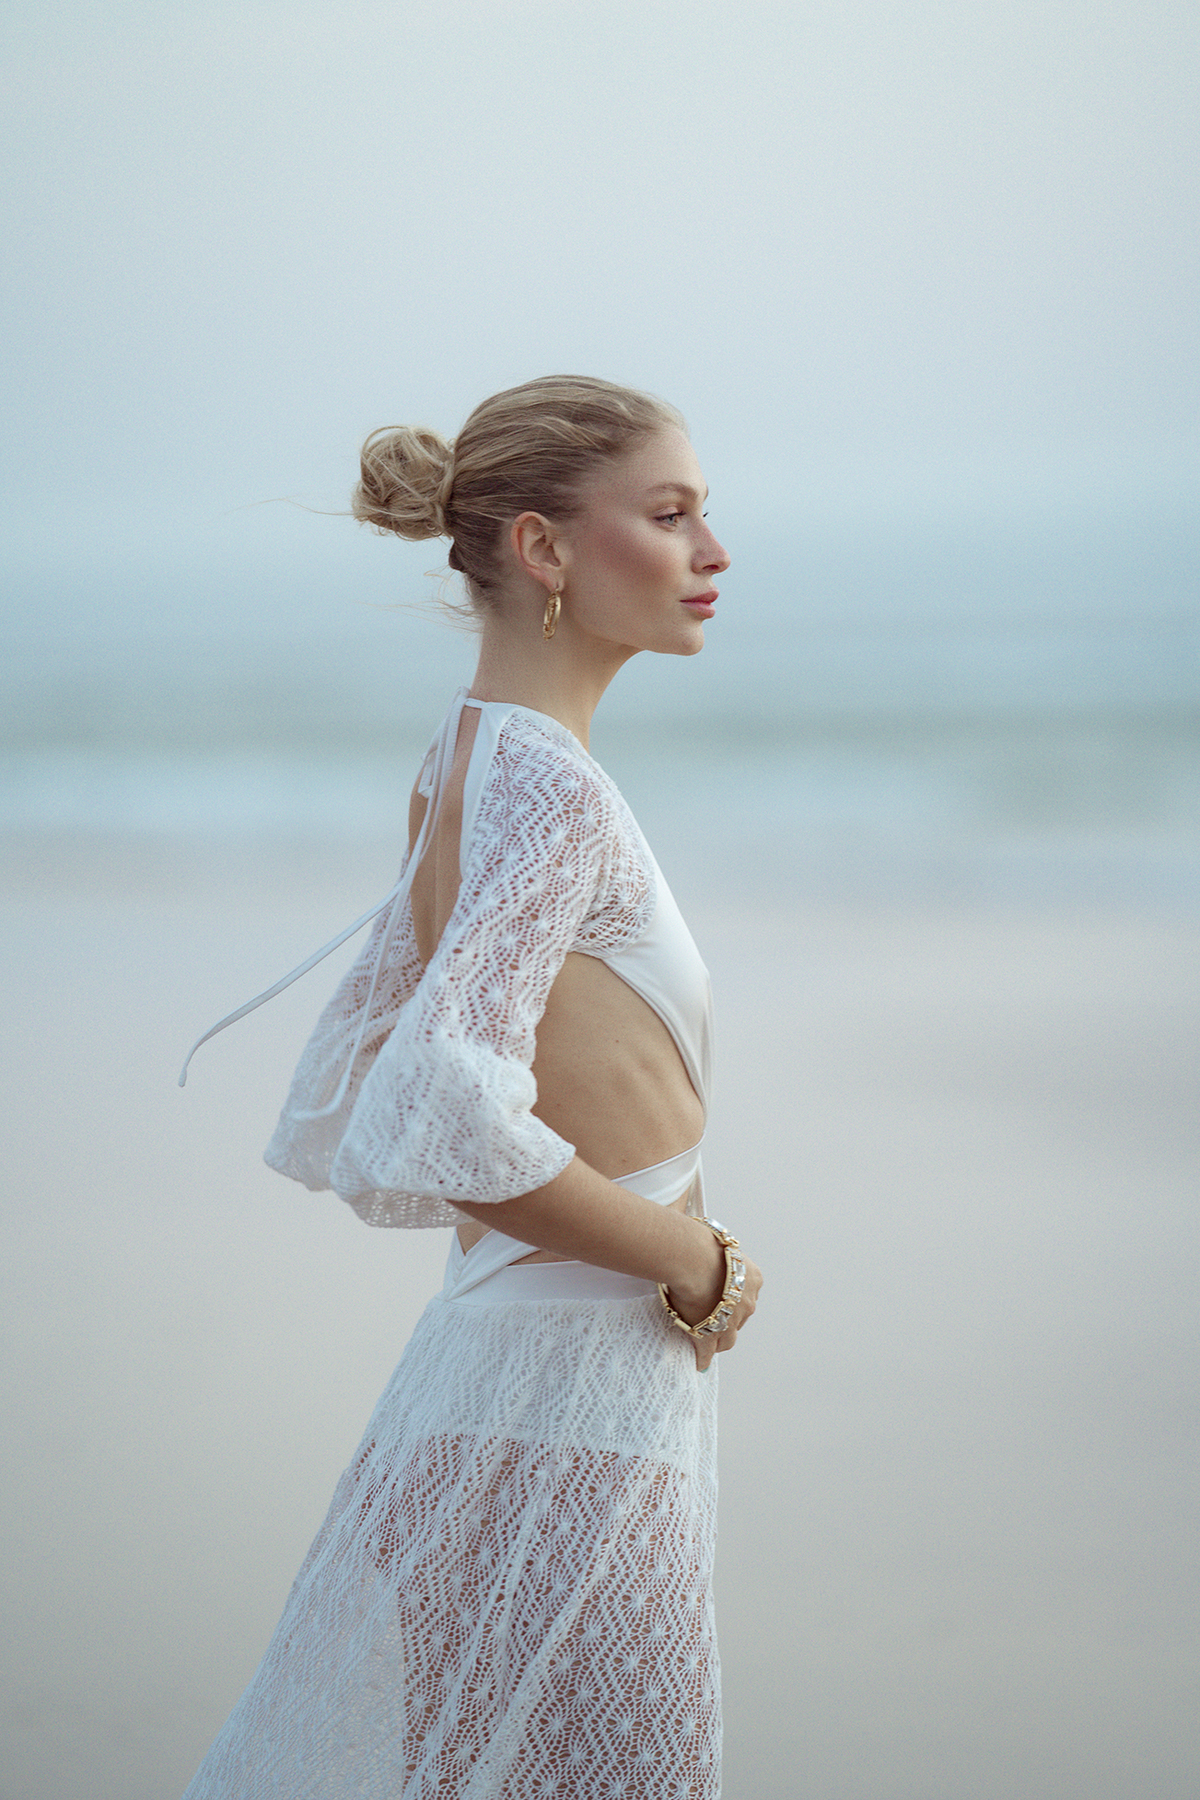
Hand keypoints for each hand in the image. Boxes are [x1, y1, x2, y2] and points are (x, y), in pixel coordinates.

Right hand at [665, 1227, 761, 1372]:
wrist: (695, 1260)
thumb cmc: (702, 1245)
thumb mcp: (717, 1242)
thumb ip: (715, 1248)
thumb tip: (706, 1231)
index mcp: (751, 1277)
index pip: (747, 1293)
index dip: (733, 1296)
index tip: (721, 1295)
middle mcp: (747, 1301)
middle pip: (739, 1317)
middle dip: (727, 1317)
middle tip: (712, 1315)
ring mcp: (730, 1321)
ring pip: (726, 1336)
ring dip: (717, 1338)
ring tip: (706, 1340)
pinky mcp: (710, 1335)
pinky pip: (707, 1351)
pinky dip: (703, 1357)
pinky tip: (699, 1362)